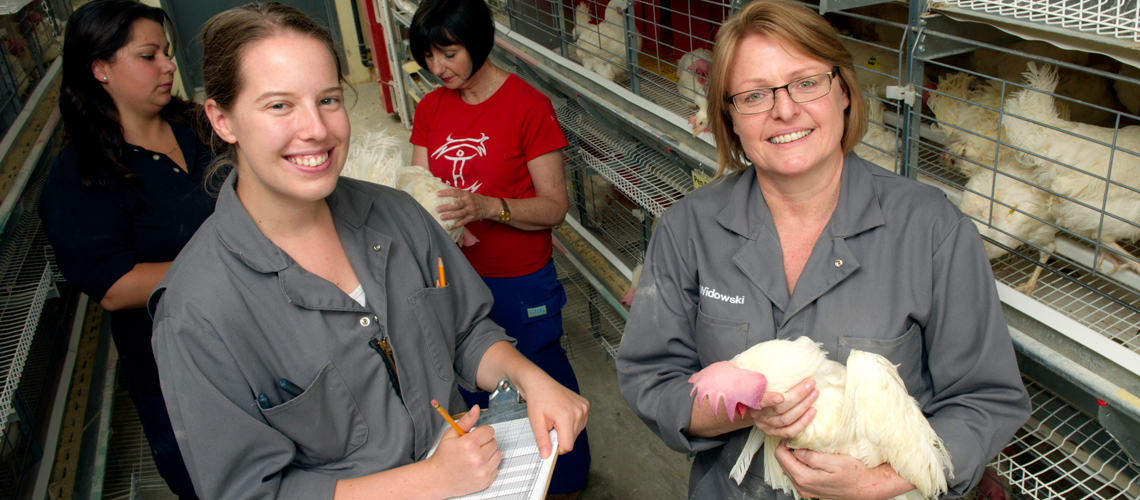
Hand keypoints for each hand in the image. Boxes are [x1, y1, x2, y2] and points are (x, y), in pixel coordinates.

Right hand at [425, 405, 500, 496]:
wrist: (438, 479)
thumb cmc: (443, 457)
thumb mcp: (451, 434)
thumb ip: (466, 421)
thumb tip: (476, 409)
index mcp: (469, 444)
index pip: (489, 430)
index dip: (481, 432)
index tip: (475, 436)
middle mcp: (477, 458)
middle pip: (494, 441)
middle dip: (484, 442)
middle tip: (472, 447)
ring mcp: (482, 471)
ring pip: (497, 453)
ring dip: (489, 453)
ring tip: (475, 456)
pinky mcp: (486, 481)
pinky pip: (496, 467)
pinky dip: (489, 465)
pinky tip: (477, 466)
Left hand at [436, 188, 497, 228]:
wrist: (489, 206)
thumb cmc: (477, 199)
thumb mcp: (469, 194)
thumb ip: (460, 194)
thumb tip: (447, 192)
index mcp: (466, 194)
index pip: (455, 192)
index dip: (446, 193)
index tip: (437, 194)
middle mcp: (468, 202)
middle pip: (456, 204)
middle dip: (446, 207)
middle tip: (438, 209)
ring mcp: (470, 210)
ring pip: (459, 214)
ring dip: (450, 216)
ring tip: (442, 217)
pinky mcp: (471, 218)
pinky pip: (463, 222)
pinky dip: (456, 225)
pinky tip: (449, 227)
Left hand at [519, 373, 588, 458]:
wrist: (539, 382)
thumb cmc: (537, 398)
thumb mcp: (536, 422)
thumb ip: (542, 440)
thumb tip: (546, 455)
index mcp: (566, 416)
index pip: (567, 445)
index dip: (557, 448)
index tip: (550, 442)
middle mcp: (578, 411)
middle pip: (572, 440)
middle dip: (560, 437)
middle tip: (550, 424)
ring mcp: (583, 408)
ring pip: (576, 433)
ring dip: (566, 430)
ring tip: (556, 418)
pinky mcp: (585, 405)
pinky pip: (580, 424)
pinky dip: (571, 423)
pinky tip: (562, 414)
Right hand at [746, 378, 818, 438]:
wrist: (752, 407)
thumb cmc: (759, 389)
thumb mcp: (756, 380)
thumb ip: (762, 374)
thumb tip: (774, 358)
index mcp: (751, 400)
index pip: (759, 401)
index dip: (769, 400)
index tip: (781, 397)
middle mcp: (758, 415)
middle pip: (779, 408)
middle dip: (798, 396)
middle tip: (810, 384)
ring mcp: (766, 426)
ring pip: (787, 419)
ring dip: (804, 406)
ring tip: (814, 394)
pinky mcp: (774, 433)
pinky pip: (790, 431)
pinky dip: (803, 422)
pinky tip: (812, 412)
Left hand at [774, 443, 914, 499]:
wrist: (867, 489)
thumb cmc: (855, 474)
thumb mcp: (835, 462)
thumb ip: (813, 457)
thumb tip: (797, 450)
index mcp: (804, 477)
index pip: (781, 456)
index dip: (785, 441)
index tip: (795, 433)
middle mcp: (801, 485)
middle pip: (783, 461)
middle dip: (788, 448)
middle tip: (800, 437)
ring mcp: (805, 489)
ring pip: (789, 467)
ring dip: (794, 456)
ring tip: (806, 445)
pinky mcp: (810, 489)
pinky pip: (797, 473)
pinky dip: (800, 463)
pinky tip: (811, 456)